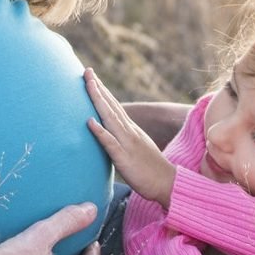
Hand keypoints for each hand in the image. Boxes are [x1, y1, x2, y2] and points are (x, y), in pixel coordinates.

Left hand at [85, 68, 175, 206]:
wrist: (168, 183)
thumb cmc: (151, 170)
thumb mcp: (136, 149)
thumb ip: (124, 140)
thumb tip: (111, 135)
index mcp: (131, 130)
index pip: (115, 107)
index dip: (103, 91)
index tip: (91, 76)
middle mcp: (129, 132)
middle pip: (111, 106)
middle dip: (98, 88)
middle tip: (86, 71)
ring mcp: (127, 144)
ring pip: (110, 118)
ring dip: (98, 101)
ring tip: (88, 84)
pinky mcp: (125, 159)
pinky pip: (110, 143)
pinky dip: (100, 131)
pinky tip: (89, 122)